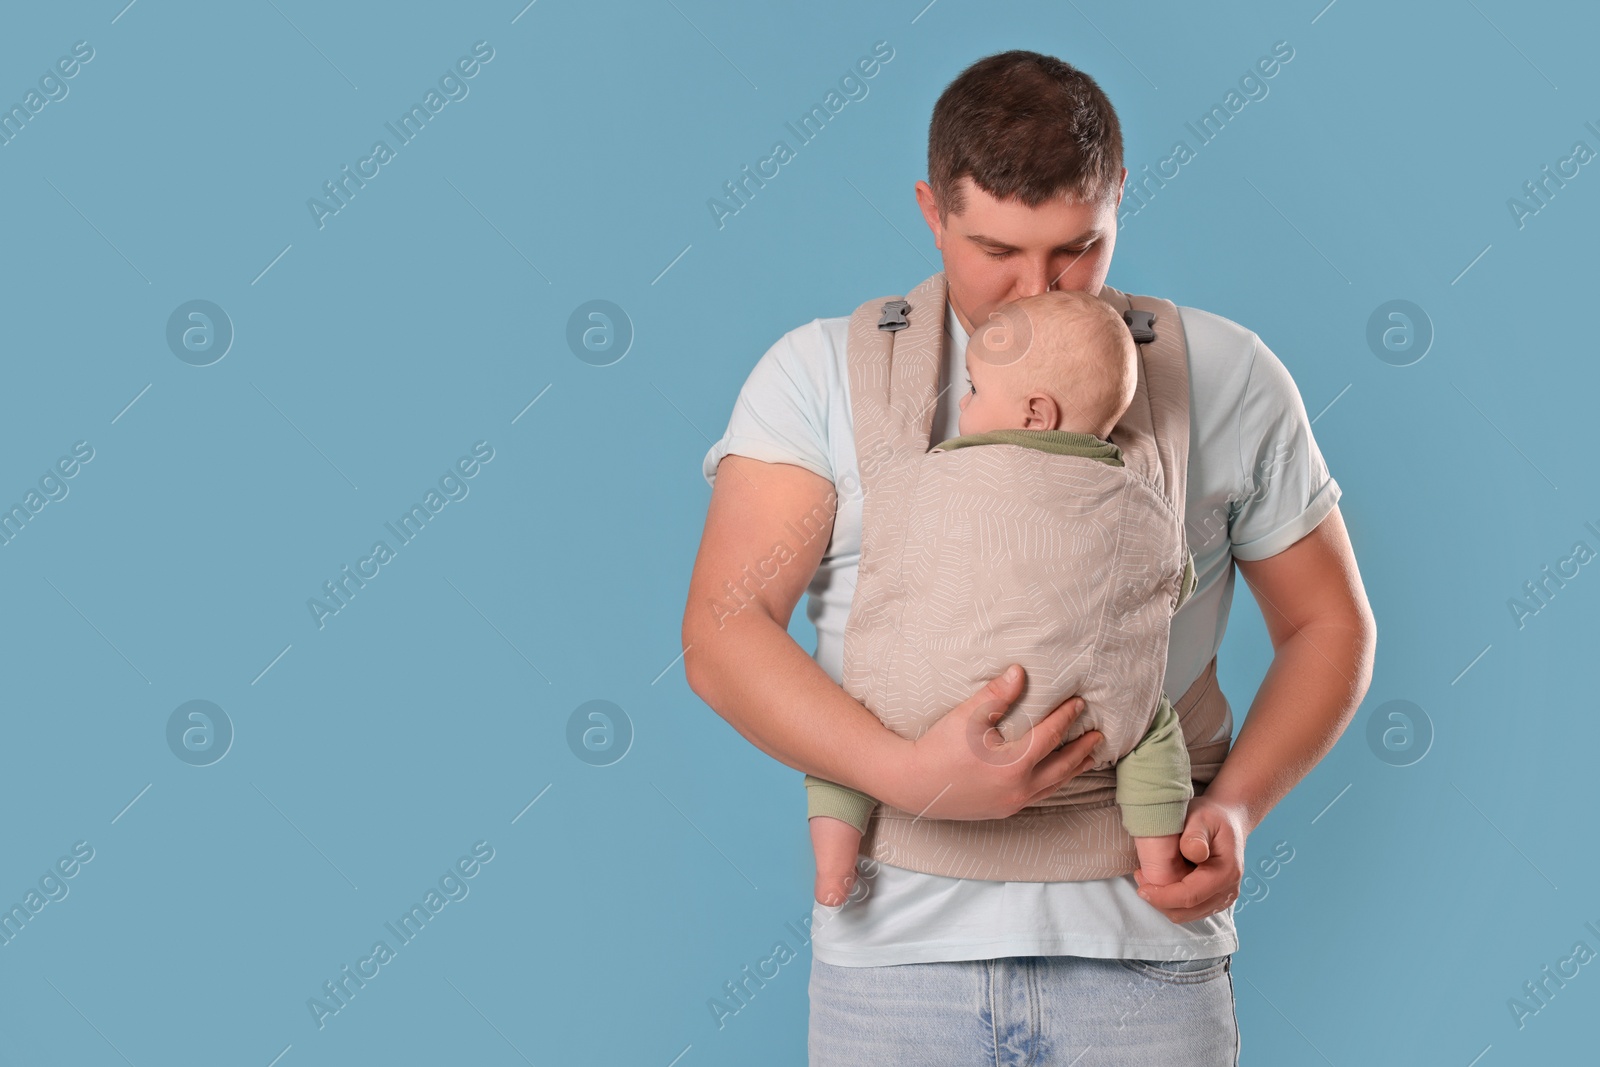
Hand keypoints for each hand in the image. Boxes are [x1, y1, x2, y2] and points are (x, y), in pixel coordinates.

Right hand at [888, 664, 1102, 820]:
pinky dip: (1052, 784)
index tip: (1080, 703)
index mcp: (1014, 764)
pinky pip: (1037, 797)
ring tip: (1088, 759)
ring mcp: (1011, 803)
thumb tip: (1020, 672)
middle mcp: (1018, 788)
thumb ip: (997, 695)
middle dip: (1081, 749)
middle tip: (1099, 736)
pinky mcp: (1001, 811)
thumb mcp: (967, 716)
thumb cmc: (939, 747)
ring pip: (1052, 786)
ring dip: (1072, 770)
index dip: (1066, 717)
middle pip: (1061, 766)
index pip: (1050, 736)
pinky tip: (1054, 778)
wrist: (912, 783)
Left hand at [1132, 794, 1247, 922]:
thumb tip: (1193, 853)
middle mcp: (1227, 891)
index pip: (1190, 896)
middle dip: (1159, 900)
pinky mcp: (1213, 900)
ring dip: (1163, 901)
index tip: (1141, 888)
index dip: (1163, 897)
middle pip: (1186, 911)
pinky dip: (1171, 900)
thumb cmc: (1213, 817)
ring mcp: (1221, 898)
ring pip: (1185, 914)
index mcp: (1226, 873)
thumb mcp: (1202, 817)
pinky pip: (1188, 909)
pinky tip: (1161, 880)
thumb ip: (1196, 835)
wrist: (1228, 821)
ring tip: (1147, 877)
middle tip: (1140, 876)